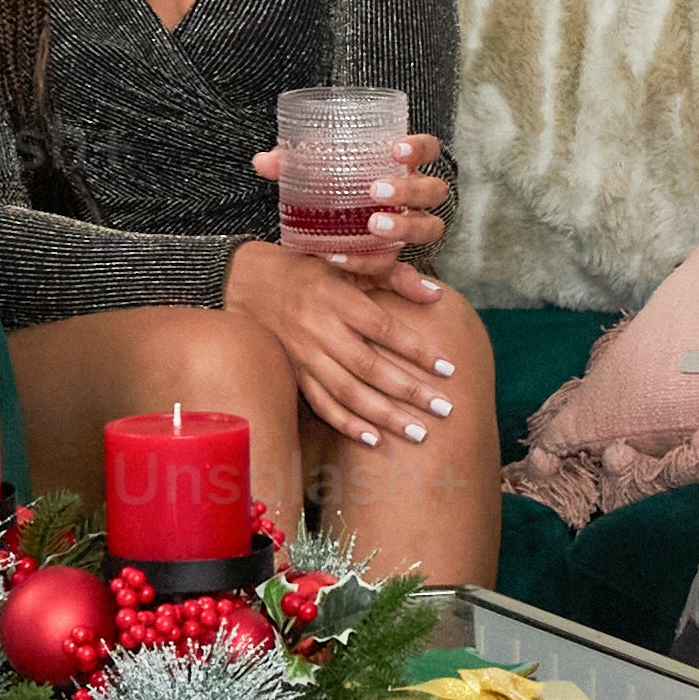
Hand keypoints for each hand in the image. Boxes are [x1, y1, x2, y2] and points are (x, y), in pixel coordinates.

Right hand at [216, 240, 477, 462]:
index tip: (448, 368)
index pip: (383, 328)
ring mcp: (303, 356)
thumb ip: (393, 275)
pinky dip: (347, 424)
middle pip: (369, 367)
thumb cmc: (311, 268)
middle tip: (445, 410)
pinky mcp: (294, 374)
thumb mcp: (349, 260)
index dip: (416, 349)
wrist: (250, 282)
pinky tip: (374, 440)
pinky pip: (320, 404)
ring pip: (347, 393)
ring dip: (384, 416)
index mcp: (335, 297)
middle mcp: (318, 329)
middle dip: (409, 391)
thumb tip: (435, 296)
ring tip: (419, 434)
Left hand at [246, 126, 457, 291]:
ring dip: (404, 226)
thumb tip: (263, 162)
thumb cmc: (331, 186)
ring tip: (371, 225)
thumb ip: (291, 163)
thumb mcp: (313, 169)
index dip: (419, 148)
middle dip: (409, 190)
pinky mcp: (395, 256)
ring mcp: (410, 226)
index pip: (429, 149)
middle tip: (376, 191)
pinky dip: (369, 264)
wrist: (331, 227)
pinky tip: (339, 257)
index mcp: (403, 166)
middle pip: (433, 191)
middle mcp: (415, 196)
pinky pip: (394, 265)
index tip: (394, 150)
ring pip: (429, 227)